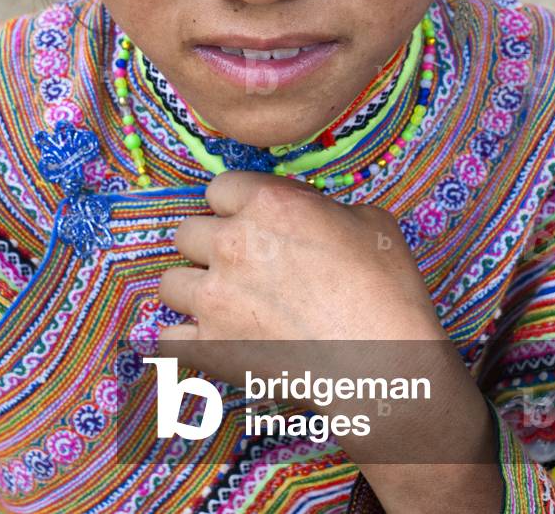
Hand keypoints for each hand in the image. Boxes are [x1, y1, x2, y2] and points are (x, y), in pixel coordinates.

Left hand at [156, 171, 501, 512]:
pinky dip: (184, 342)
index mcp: (267, 203)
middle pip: (186, 231)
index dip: (236, 204)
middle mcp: (232, 243)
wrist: (387, 365)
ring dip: (191, 289)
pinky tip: (208, 340)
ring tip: (219, 302)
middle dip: (208, 245)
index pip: (218, 187)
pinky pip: (167, 339)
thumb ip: (321, 207)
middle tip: (237, 264)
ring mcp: (215, 298)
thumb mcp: (369, 220)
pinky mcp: (210, 348)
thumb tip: (306, 214)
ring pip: (169, 282)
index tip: (250, 221)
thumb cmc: (387, 290)